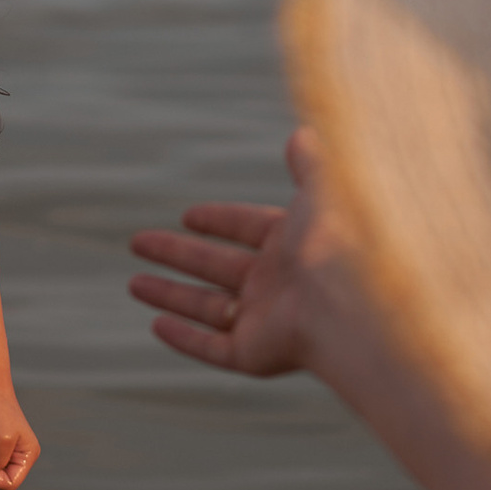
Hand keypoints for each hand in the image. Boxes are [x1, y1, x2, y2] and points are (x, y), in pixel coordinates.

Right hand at [132, 125, 490, 489]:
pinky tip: (155, 325)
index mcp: (297, 245)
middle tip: (138, 243)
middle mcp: (280, 284)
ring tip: (132, 282)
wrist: (359, 302)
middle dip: (177, 254)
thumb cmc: (347, 240)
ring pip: (208, 308)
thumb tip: (304, 134)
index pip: (248, 229)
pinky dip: (184, 338)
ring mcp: (267, 321)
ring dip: (170, 294)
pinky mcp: (257, 355)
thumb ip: (312, 164)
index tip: (188, 216)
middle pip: (218, 266)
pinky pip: (212, 347)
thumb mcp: (327, 187)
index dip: (218, 221)